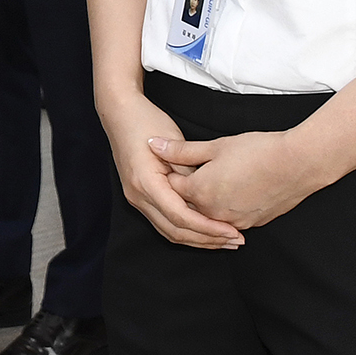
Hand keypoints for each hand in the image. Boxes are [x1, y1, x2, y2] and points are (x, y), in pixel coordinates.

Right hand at [99, 92, 242, 248]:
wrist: (120, 114)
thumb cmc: (146, 121)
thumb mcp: (175, 142)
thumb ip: (189, 172)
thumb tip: (208, 197)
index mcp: (146, 183)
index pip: (180, 217)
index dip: (208, 228)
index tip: (231, 231)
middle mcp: (138, 196)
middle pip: (175, 231)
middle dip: (207, 240)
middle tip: (235, 240)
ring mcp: (136, 199)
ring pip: (169, 232)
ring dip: (198, 239)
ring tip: (225, 239)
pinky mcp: (140, 197)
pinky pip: (165, 223)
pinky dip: (186, 230)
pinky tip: (205, 230)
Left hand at [148, 127, 326, 229]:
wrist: (297, 164)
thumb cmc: (257, 150)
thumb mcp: (215, 146)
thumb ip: (181, 150)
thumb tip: (152, 144)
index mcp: (200, 192)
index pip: (172, 187)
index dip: (170, 173)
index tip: (171, 162)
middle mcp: (213, 213)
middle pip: (187, 206)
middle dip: (183, 191)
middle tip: (187, 172)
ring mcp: (233, 222)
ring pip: (208, 216)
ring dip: (203, 204)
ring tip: (210, 184)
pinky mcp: (251, 224)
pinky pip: (228, 221)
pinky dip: (222, 211)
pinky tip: (229, 194)